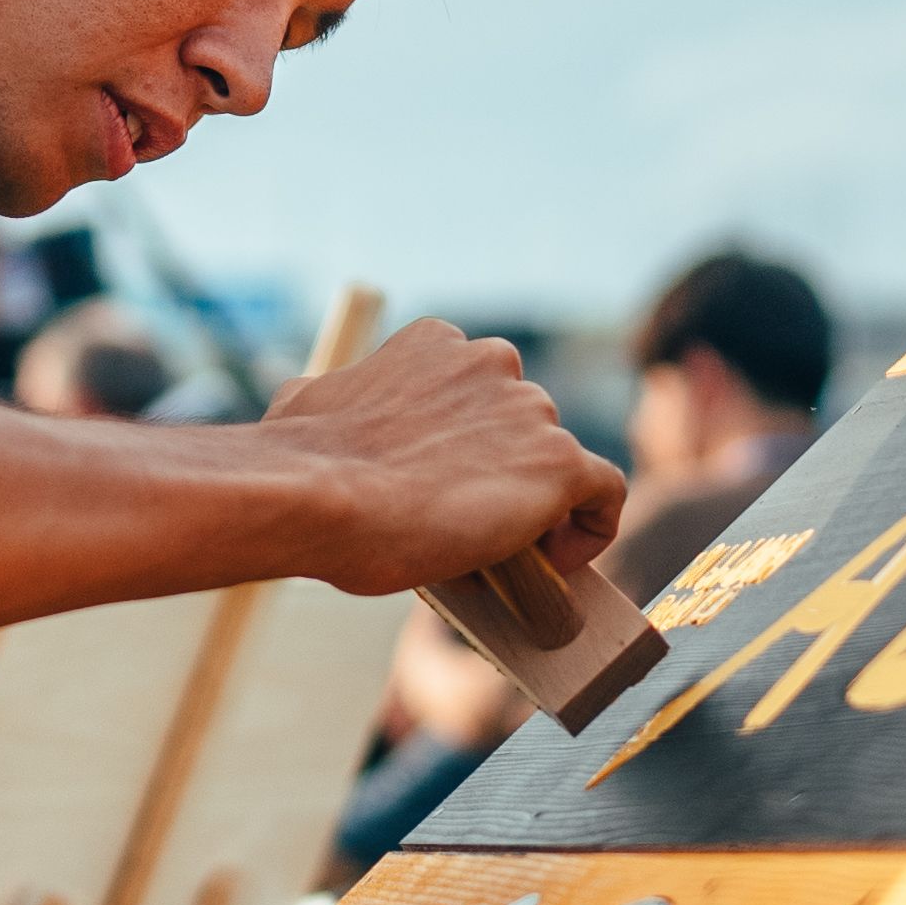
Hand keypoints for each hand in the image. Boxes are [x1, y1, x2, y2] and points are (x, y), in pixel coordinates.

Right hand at [266, 321, 623, 601]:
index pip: (477, 387)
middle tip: (465, 521)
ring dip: (536, 502)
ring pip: (558, 461)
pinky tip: (555, 560)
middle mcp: (492, 362)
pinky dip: (589, 528)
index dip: (470, 438)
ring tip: (497, 551)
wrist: (319, 497)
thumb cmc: (301, 462)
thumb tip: (317, 412)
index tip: (446, 479)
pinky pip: (604, 493)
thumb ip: (339, 402)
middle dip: (502, 468)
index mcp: (437, 344)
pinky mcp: (559, 464)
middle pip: (522, 423)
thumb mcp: (309, 406)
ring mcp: (531, 410)